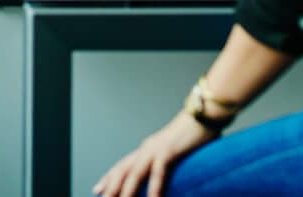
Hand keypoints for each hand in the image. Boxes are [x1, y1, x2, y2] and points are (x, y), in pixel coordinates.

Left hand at [94, 111, 215, 196]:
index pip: (123, 165)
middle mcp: (147, 149)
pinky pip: (158, 172)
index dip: (109, 178)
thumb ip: (168, 163)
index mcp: (147, 148)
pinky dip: (154, 187)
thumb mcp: (176, 152)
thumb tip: (166, 174)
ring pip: (135, 174)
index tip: (97, 190)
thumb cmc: (195, 134)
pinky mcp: (169, 151)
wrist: (205, 114)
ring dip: (126, 191)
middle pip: (123, 171)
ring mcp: (156, 149)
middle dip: (111, 187)